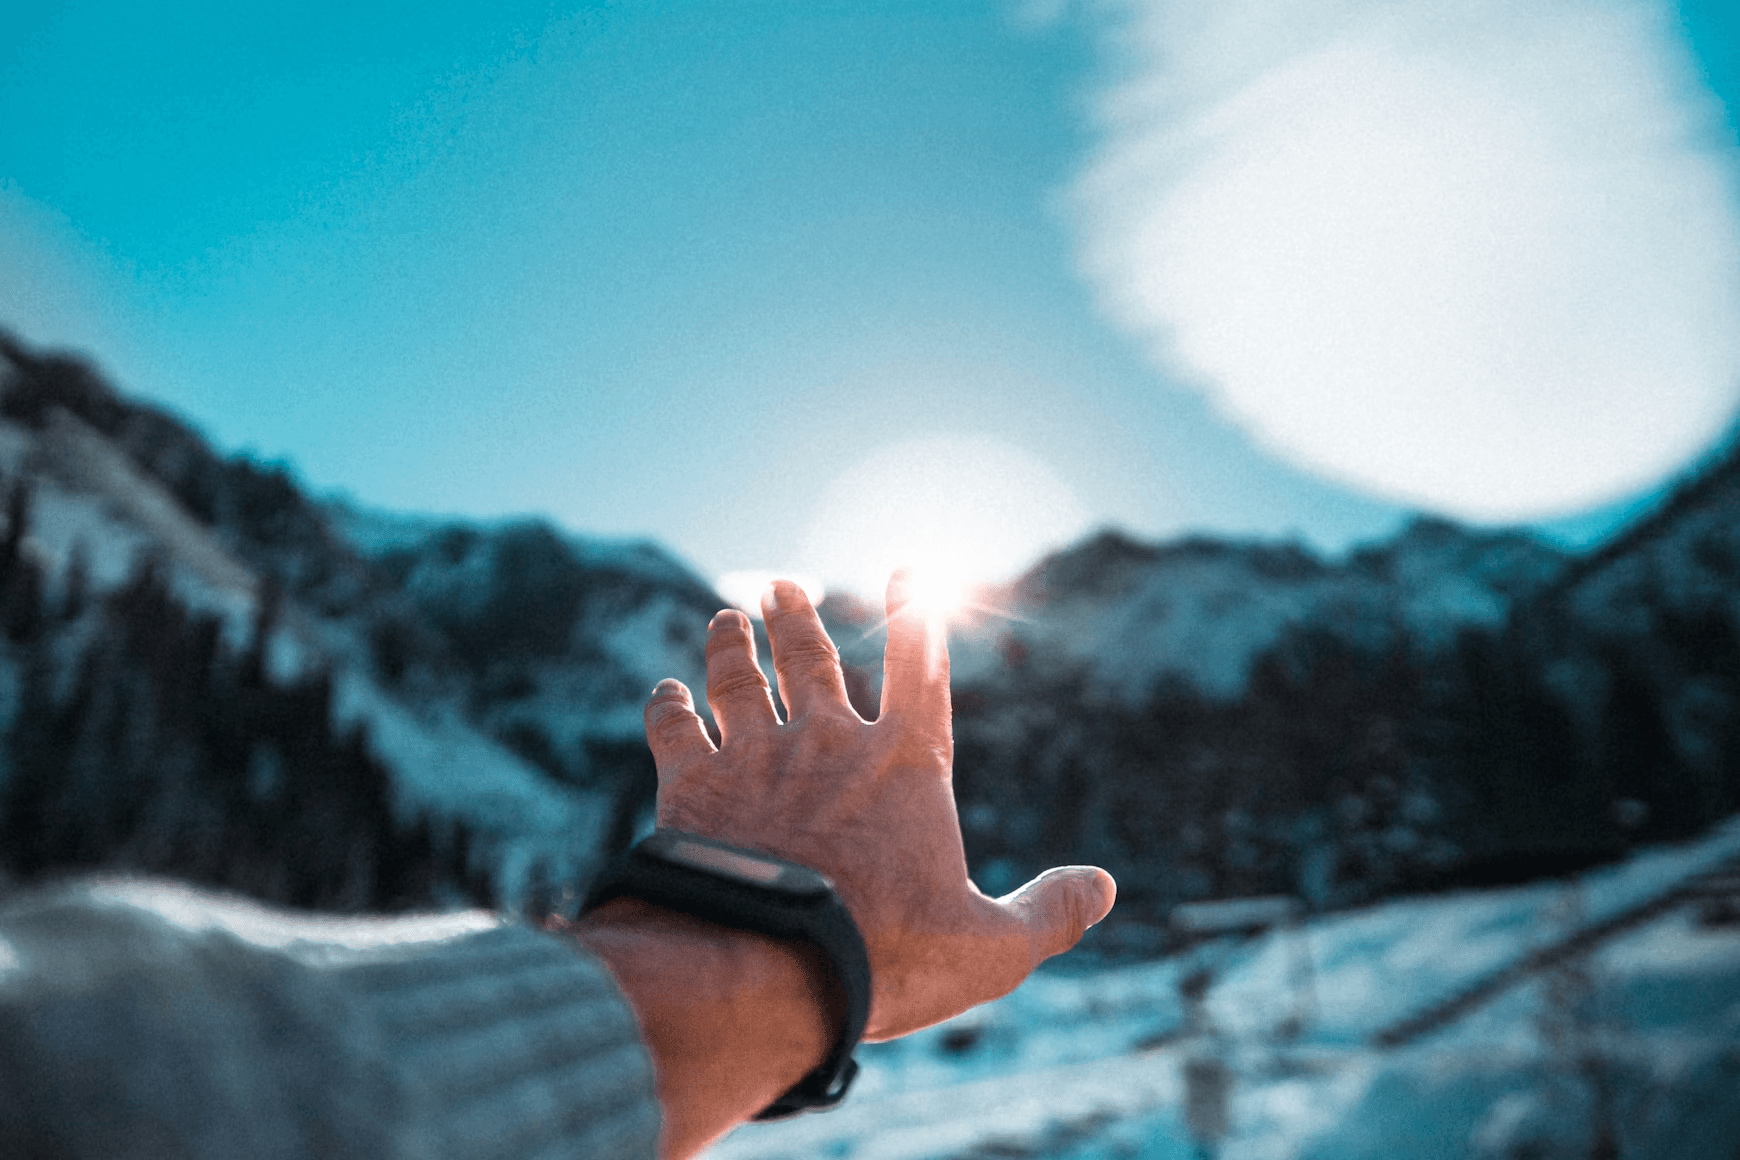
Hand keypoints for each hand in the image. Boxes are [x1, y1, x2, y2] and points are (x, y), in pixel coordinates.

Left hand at [644, 571, 1115, 1039]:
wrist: (767, 969)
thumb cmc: (887, 957)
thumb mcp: (991, 949)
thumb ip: (1049, 913)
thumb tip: (1103, 887)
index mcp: (904, 763)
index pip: (920, 667)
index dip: (918, 614)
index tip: (909, 570)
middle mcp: (827, 740)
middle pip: (812, 657)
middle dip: (799, 616)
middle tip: (783, 586)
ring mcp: (755, 754)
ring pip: (739, 677)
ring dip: (732, 644)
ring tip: (725, 619)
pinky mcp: (691, 785)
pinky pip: (674, 728)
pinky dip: (668, 706)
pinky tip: (665, 692)